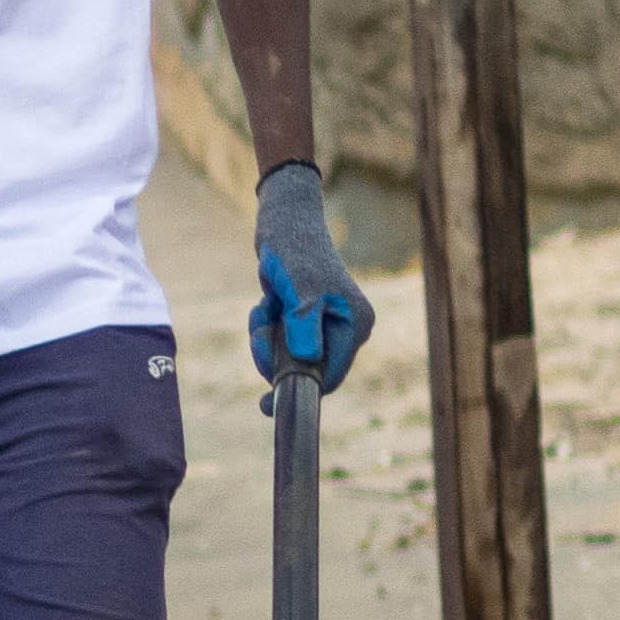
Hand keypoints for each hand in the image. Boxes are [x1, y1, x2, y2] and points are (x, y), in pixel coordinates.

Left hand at [252, 163, 372, 397]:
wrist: (282, 219)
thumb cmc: (294, 249)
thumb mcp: (299, 290)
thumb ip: (303, 325)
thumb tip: (306, 361)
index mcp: (355, 325)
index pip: (329, 379)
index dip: (298, 389)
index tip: (264, 400)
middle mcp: (346, 328)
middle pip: (305, 370)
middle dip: (275, 355)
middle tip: (263, 327)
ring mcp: (325, 324)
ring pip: (287, 357)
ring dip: (267, 337)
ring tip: (265, 306)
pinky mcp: (304, 318)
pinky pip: (280, 340)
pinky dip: (266, 326)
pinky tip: (266, 301)